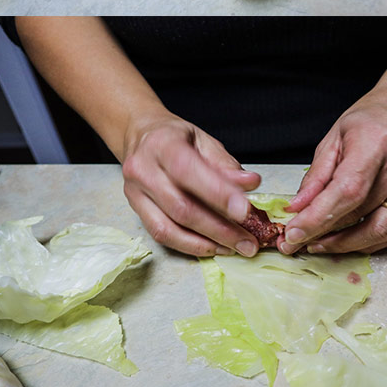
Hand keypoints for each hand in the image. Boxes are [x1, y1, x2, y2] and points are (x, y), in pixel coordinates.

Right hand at [121, 113, 264, 257]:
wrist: (142, 138)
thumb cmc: (178, 139)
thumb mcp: (205, 142)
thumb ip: (226, 165)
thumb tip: (250, 184)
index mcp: (163, 145)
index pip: (188, 171)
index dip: (218, 193)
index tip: (245, 211)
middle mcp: (143, 169)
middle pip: (181, 207)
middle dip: (220, 229)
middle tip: (249, 242)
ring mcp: (135, 193)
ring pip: (170, 228)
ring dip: (207, 243)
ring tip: (235, 249)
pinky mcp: (136, 211)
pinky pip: (162, 236)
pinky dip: (191, 246)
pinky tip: (214, 247)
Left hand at [278, 94, 386, 254]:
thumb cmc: (369, 122)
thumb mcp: (333, 139)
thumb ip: (316, 176)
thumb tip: (297, 209)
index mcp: (376, 145)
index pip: (348, 191)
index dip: (319, 217)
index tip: (294, 234)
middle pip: (361, 215)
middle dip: (324, 234)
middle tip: (297, 242)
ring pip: (380, 232)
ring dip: (346, 245)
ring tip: (319, 243)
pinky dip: (366, 242)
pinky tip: (345, 240)